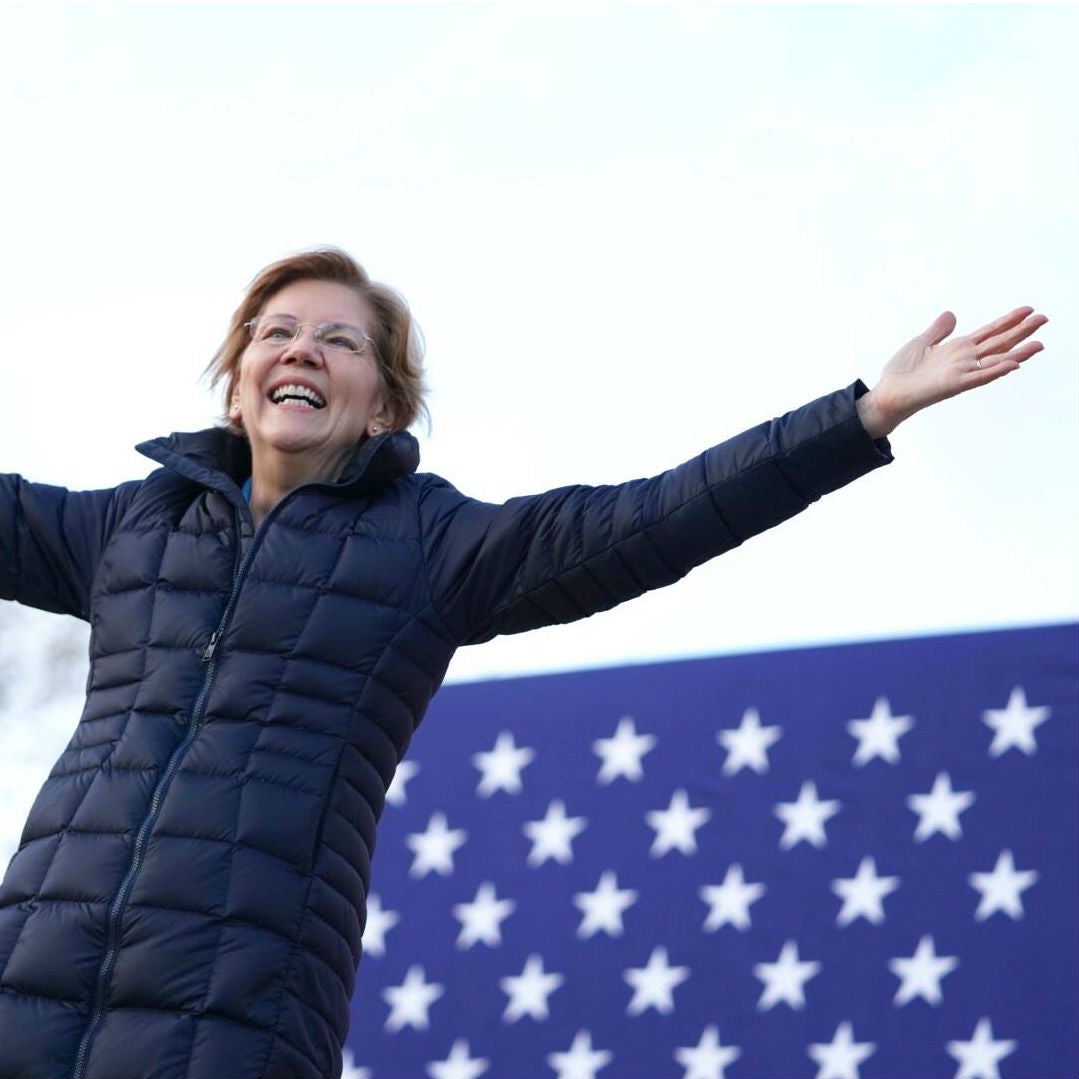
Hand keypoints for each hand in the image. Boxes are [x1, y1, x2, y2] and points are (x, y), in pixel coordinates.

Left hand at [856, 306, 1046, 438]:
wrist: (887, 393)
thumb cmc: (901, 373)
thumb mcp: (920, 343)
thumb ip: (938, 331)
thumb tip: (951, 315)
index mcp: (958, 349)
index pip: (989, 332)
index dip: (1008, 321)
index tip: (1028, 310)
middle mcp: (964, 360)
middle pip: (998, 343)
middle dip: (1021, 331)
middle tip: (1044, 318)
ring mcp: (961, 372)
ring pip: (995, 360)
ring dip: (1018, 353)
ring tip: (1039, 343)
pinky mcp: (953, 384)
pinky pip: (978, 377)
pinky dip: (995, 371)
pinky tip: (1012, 364)